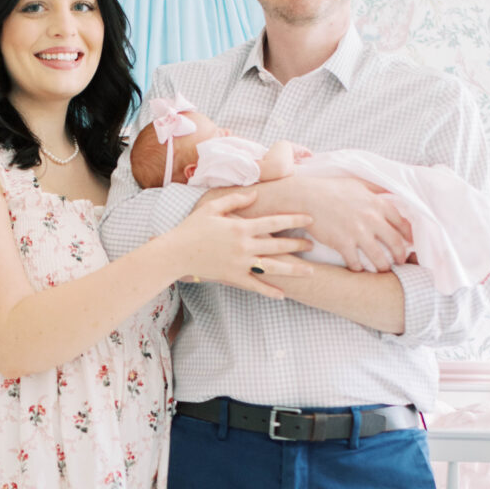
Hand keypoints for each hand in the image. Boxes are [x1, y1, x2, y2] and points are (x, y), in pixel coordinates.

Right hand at [172, 189, 312, 298]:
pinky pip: (255, 286)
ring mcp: (240, 264)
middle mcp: (244, 246)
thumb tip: (256, 194)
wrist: (176, 252)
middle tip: (313, 245)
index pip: (274, 222)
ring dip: (293, 270)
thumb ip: (235, 199)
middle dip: (298, 245)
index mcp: (241, 227)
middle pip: (278, 246)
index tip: (310, 219)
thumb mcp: (212, 207)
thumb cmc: (192, 227)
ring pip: (272, 268)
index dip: (294, 220)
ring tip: (310, 272)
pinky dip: (269, 291)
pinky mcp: (233, 277)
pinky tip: (282, 294)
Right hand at [296, 175, 412, 270]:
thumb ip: (375, 188)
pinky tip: (358, 270)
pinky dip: (358, 268)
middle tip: (401, 261)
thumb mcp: (357, 183)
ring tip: (383, 270)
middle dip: (400, 255)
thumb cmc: (330, 188)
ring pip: (378, 257)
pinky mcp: (343, 244)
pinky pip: (356, 262)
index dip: (408, 234)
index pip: (401, 222)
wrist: (307, 197)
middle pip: (395, 243)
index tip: (409, 242)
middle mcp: (371, 219)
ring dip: (383, 267)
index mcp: (376, 203)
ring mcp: (358, 233)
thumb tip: (389, 189)